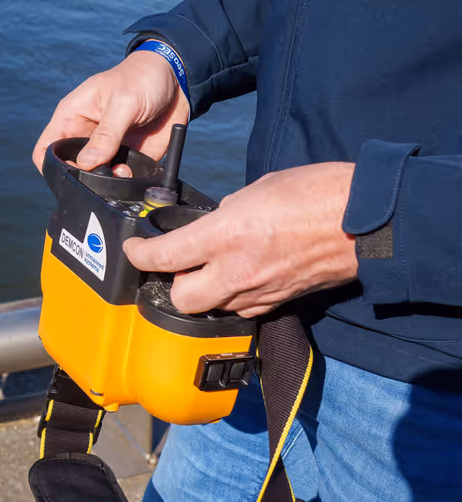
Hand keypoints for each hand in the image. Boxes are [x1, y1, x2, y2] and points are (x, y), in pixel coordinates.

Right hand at [32, 48, 189, 174]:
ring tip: (123, 171)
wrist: (178, 80)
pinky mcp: (127, 158)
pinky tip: (134, 171)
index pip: (46, 148)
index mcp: (72, 117)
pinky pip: (120, 178)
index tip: (70, 173)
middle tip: (102, 173)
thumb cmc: (142, 78)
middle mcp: (85, 136)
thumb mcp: (123, 102)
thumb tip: (85, 163)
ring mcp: (106, 149)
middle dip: (82, 178)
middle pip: (69, 168)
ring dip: (106, 182)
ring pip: (94, 178)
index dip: (50, 164)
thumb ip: (106, 134)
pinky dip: (126, 182)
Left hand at [123, 163, 358, 317]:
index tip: (134, 248)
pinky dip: (233, 299)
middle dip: (171, 285)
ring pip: (212, 309)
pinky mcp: (279, 303)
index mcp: (226, 235)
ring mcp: (259, 292)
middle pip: (181, 299)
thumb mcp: (256, 191)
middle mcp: (237, 271)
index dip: (138, 255)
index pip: (164, 257)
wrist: (367, 220)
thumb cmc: (316, 194)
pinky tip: (238, 280)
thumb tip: (207, 227)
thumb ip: (223, 215)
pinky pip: (242, 310)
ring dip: (204, 294)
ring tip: (209, 270)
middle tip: (174, 265)